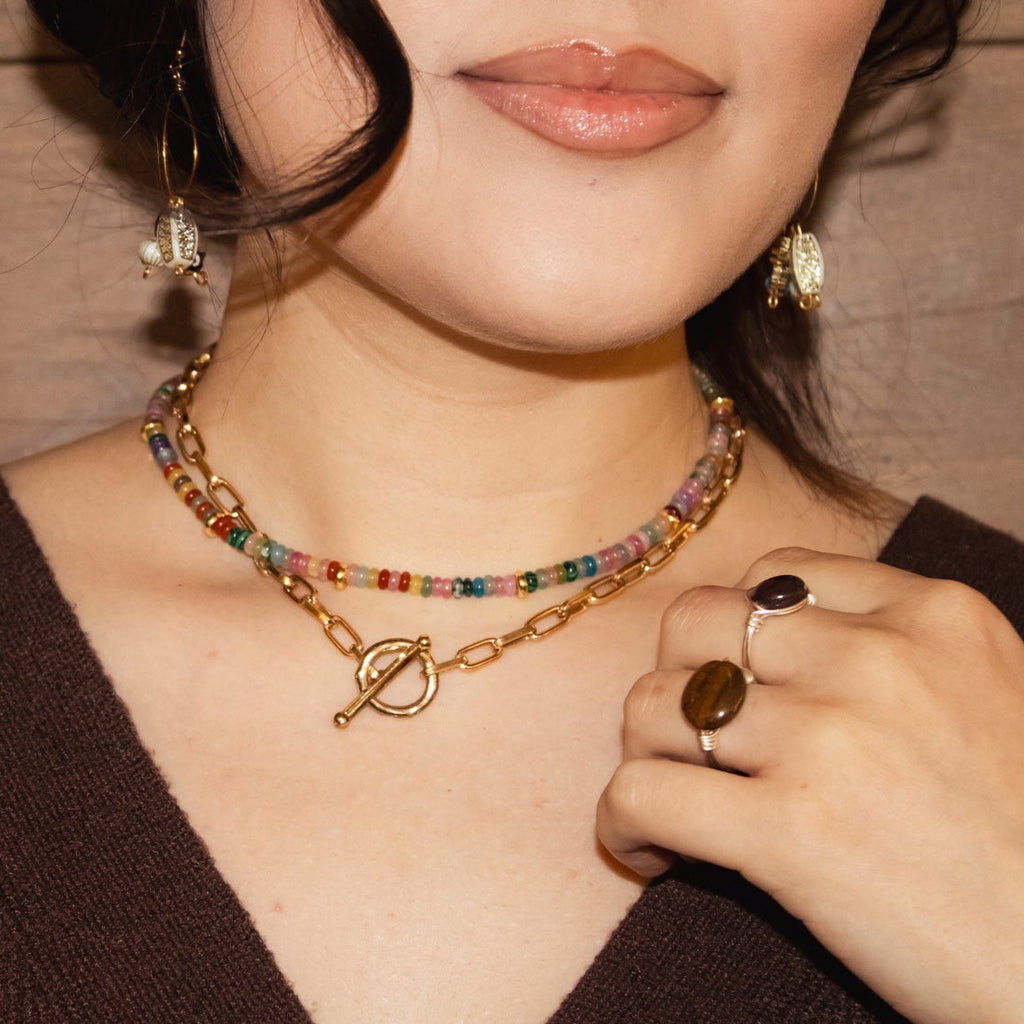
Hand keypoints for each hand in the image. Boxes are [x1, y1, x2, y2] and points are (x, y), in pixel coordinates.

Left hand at [597, 548, 1023, 1023]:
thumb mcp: (993, 695)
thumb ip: (898, 649)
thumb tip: (771, 637)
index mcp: (934, 615)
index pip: (774, 574)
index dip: (734, 626)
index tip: (735, 678)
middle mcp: (879, 658)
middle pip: (696, 620)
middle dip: (674, 673)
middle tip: (687, 732)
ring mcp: (831, 740)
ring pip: (655, 702)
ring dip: (643, 751)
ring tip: (670, 797)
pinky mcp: (792, 833)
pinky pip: (644, 793)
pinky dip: (623, 823)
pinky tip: (648, 850)